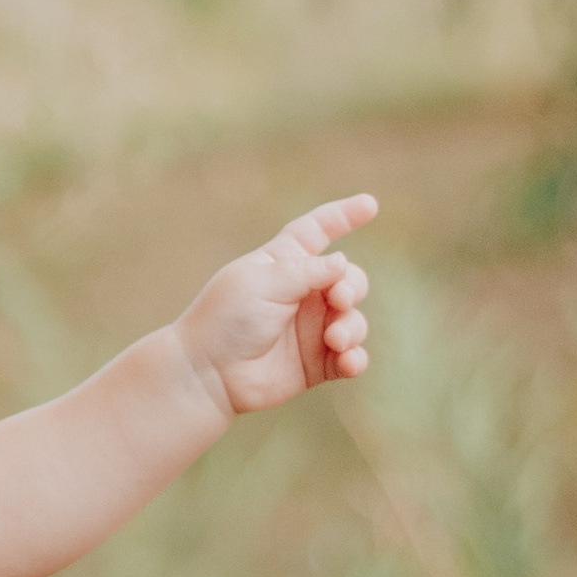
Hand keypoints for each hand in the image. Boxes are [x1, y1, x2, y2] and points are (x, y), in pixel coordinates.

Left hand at [173, 194, 376, 418]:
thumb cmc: (227, 318)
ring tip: (334, 339)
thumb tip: (342, 262)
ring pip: (353, 319)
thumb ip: (307, 270)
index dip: (342, 216)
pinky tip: (348, 361)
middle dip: (351, 287)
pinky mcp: (316, 363)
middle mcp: (302, 294)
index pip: (317, 231)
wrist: (206, 373)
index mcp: (284, 264)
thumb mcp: (263, 282)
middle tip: (337, 299)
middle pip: (349, 279)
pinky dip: (355, 359)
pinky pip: (350, 358)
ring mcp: (311, 329)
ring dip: (351, 327)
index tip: (370, 204)